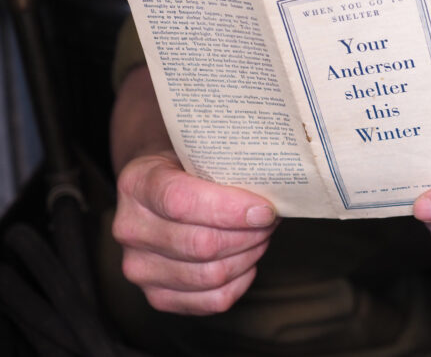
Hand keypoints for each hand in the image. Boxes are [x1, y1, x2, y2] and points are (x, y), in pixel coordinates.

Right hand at [113, 150, 277, 314]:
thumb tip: (276, 187)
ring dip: (248, 255)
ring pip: (210, 275)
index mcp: (137, 184)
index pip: (181, 202)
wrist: (159, 192)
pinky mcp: (157, 296)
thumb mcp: (198, 153)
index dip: (230, 209)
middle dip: (248, 234)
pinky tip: (247, 261)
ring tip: (260, 236)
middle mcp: (130, 228)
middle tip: (269, 220)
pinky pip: (213, 300)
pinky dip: (240, 281)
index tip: (264, 209)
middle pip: (201, 245)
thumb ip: (227, 166)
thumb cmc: (187, 170)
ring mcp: (140, 267)